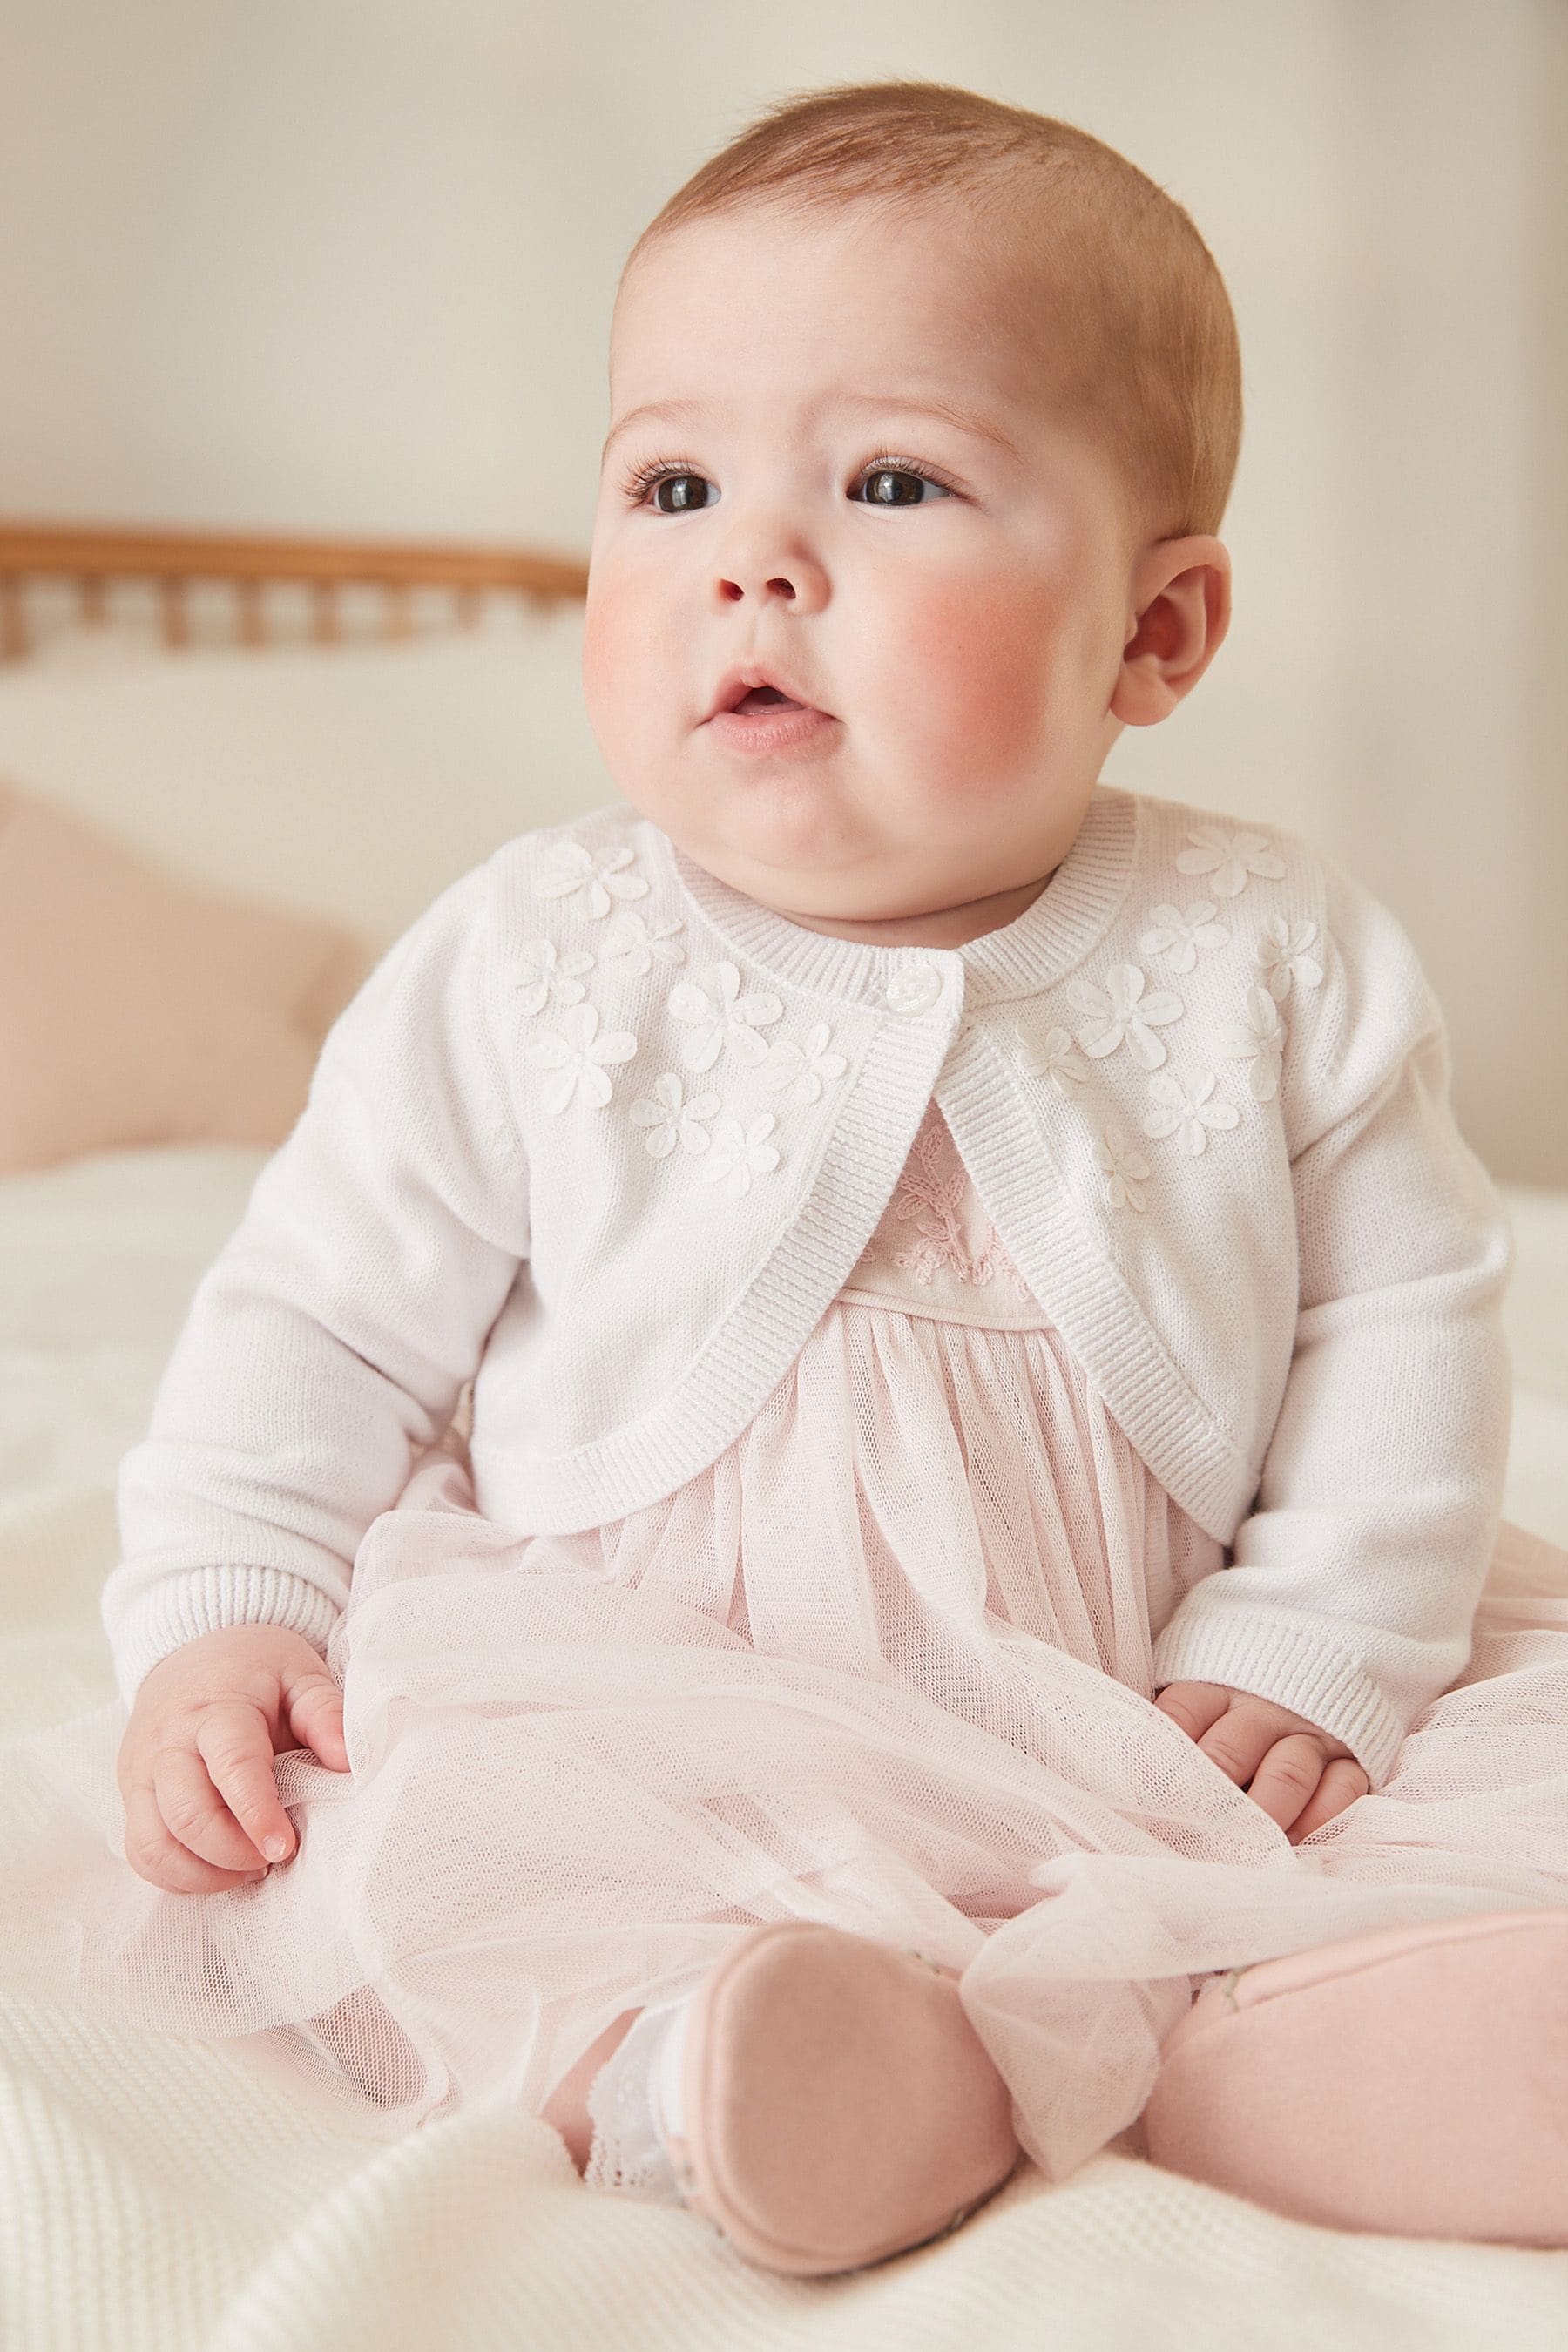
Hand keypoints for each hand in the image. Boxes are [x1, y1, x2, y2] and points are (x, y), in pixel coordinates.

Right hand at [117, 1623, 349, 1893]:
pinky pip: (140, 1852)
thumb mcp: (300, 1674)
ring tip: (249, 1867)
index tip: (285, 1847)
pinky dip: (176, 1875)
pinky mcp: (130, 1795)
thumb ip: (325, 1713)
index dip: (257, 1813)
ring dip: (204, 1873)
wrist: (194, 1650)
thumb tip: (347, 1761)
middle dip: (233, 1853)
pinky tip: (217, 1868)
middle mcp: (168, 1744)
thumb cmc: (256, 1669)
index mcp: (216, 1710)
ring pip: (154, 1844)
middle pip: (186, 1815)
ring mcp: (141, 1773)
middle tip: (274, 1857)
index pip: (231, 1767)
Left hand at [1152, 1681, 1369, 1842]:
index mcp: (1212, 1690)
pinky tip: (1299, 1844)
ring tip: (1246, 1851)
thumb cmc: (1235, 1711)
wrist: (1315, 1663)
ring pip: (1286, 1774)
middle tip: (1192, 1839)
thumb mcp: (1199, 1706)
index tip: (1148, 1805)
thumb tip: (1119, 1780)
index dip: (1161, 1762)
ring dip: (1264, 1816)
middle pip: (1228, 1752)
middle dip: (1208, 1799)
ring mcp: (1308, 1733)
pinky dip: (1321, 1820)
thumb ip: (1167, 1736)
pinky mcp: (1350, 1757)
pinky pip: (1342, 1788)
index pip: (1180, 1717)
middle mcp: (1260, 1709)